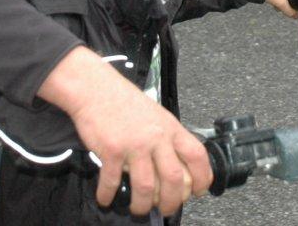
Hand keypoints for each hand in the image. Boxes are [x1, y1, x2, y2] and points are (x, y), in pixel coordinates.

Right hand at [37, 47, 210, 215]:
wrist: (95, 88)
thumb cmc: (124, 102)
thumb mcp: (156, 115)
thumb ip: (167, 137)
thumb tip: (176, 165)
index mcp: (171, 128)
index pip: (197, 156)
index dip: (202, 177)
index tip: (198, 191)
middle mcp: (156, 137)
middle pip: (174, 179)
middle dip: (171, 202)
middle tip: (165, 209)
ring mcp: (134, 144)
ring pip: (146, 187)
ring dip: (142, 205)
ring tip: (137, 209)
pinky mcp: (112, 150)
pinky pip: (113, 181)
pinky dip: (108, 195)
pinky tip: (106, 198)